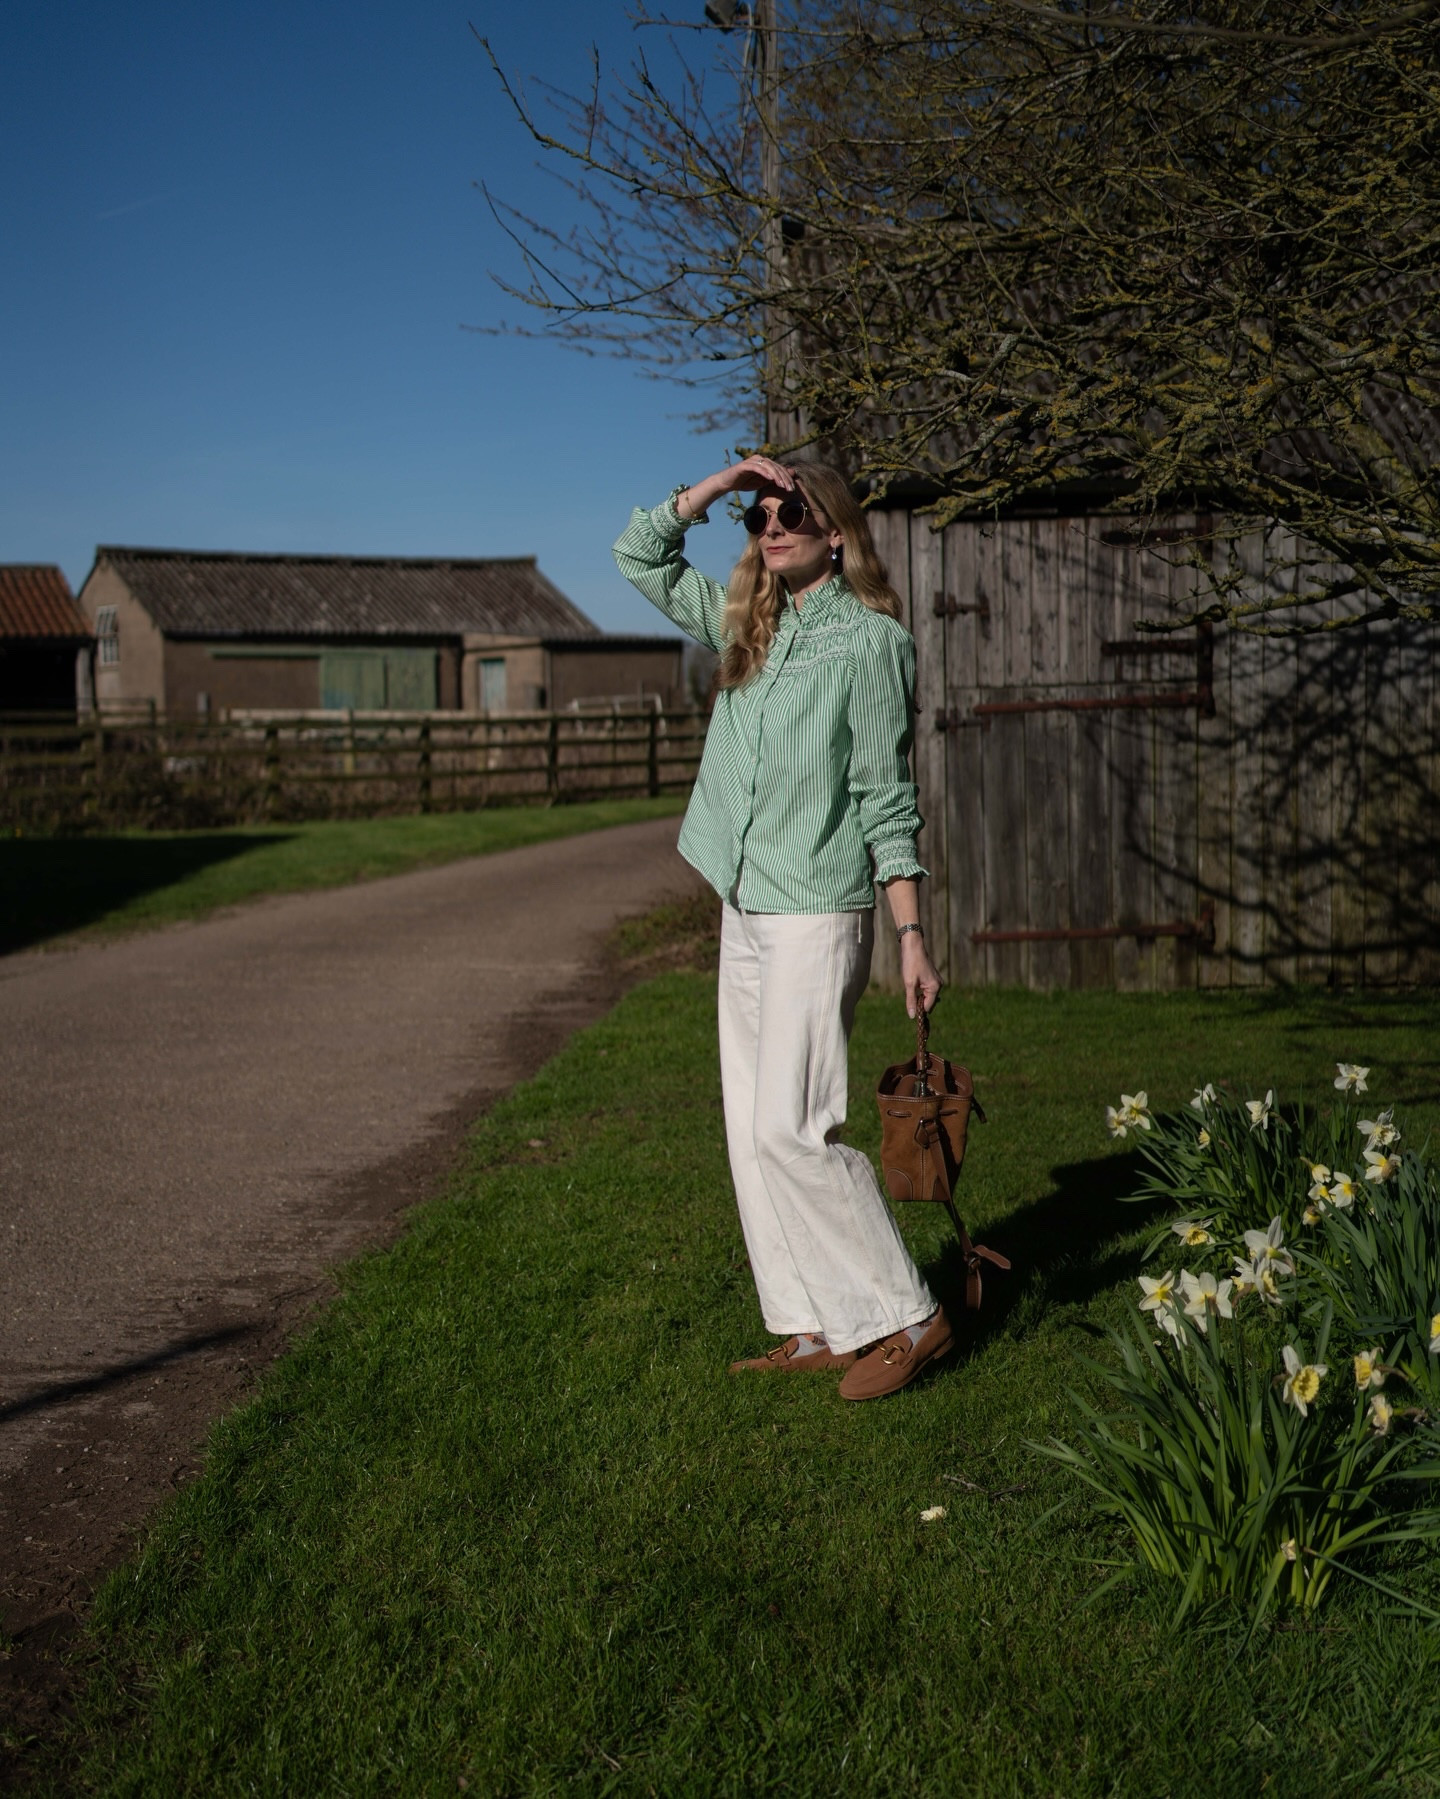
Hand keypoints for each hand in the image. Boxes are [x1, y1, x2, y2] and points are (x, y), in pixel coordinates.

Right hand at [679, 456, 795, 519]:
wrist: (726, 483)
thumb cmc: (743, 483)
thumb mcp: (760, 483)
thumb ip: (772, 480)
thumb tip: (786, 480)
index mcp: (764, 463)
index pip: (779, 469)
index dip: (787, 478)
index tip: (792, 489)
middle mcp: (759, 459)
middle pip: (776, 467)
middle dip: (784, 478)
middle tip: (790, 488)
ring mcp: (752, 461)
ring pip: (768, 466)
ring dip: (777, 476)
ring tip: (782, 485)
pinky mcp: (745, 465)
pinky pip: (757, 468)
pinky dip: (765, 473)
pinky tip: (771, 479)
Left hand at [901, 933, 941, 1019]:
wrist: (913, 946)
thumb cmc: (911, 963)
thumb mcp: (909, 984)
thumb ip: (911, 1000)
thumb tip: (912, 1016)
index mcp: (935, 987)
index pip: (927, 1007)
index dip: (917, 1009)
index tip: (908, 1004)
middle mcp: (939, 985)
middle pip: (928, 1002)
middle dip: (918, 1001)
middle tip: (908, 991)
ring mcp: (936, 981)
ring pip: (926, 995)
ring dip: (918, 994)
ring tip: (911, 984)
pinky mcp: (932, 977)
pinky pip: (926, 989)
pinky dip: (919, 989)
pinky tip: (913, 982)